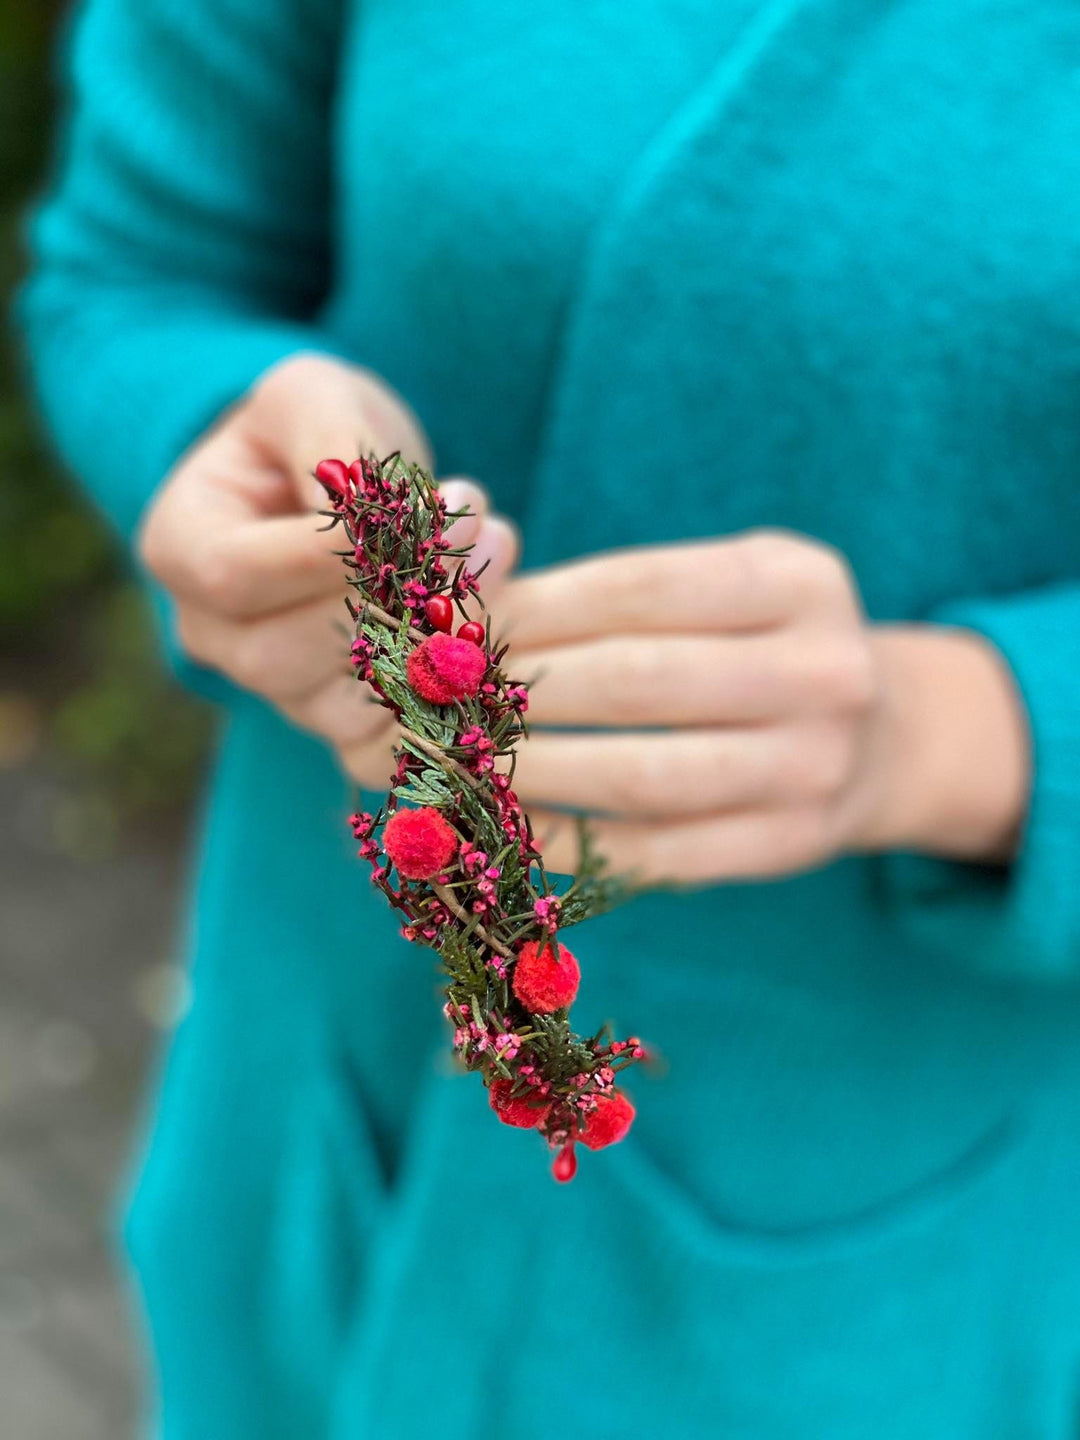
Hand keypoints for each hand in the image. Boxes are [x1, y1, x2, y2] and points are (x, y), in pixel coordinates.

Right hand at [138, 353, 516, 785]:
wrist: (337, 484)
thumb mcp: (315, 398)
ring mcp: (272, 687)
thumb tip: (375, 510)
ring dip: (432, 642)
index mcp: (179, 547)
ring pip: (340, 704)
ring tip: (500, 557)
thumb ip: (333, 443)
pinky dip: (447, 686)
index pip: (238, 576)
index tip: (433, 511)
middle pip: (282, 654)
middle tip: (488, 531)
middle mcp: (212, 632)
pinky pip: (385, 735)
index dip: (332, 556)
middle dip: (391, 601)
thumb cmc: (314, 429)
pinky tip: (494, 621)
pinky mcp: (335, 718)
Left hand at [493, 530, 1029, 881]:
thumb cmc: (755, 647)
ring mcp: (815, 767)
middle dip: (520, 689)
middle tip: (437, 699)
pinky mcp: (790, 845)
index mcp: (800, 581)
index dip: (536, 606)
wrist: (875, 740)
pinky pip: (655, 852)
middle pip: (636, 680)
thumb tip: (474, 575)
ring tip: (458, 762)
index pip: (640, 587)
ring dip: (531, 770)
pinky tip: (508, 823)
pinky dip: (568, 840)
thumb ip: (617, 587)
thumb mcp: (721, 588)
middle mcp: (825, 671)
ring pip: (641, 775)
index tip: (456, 623)